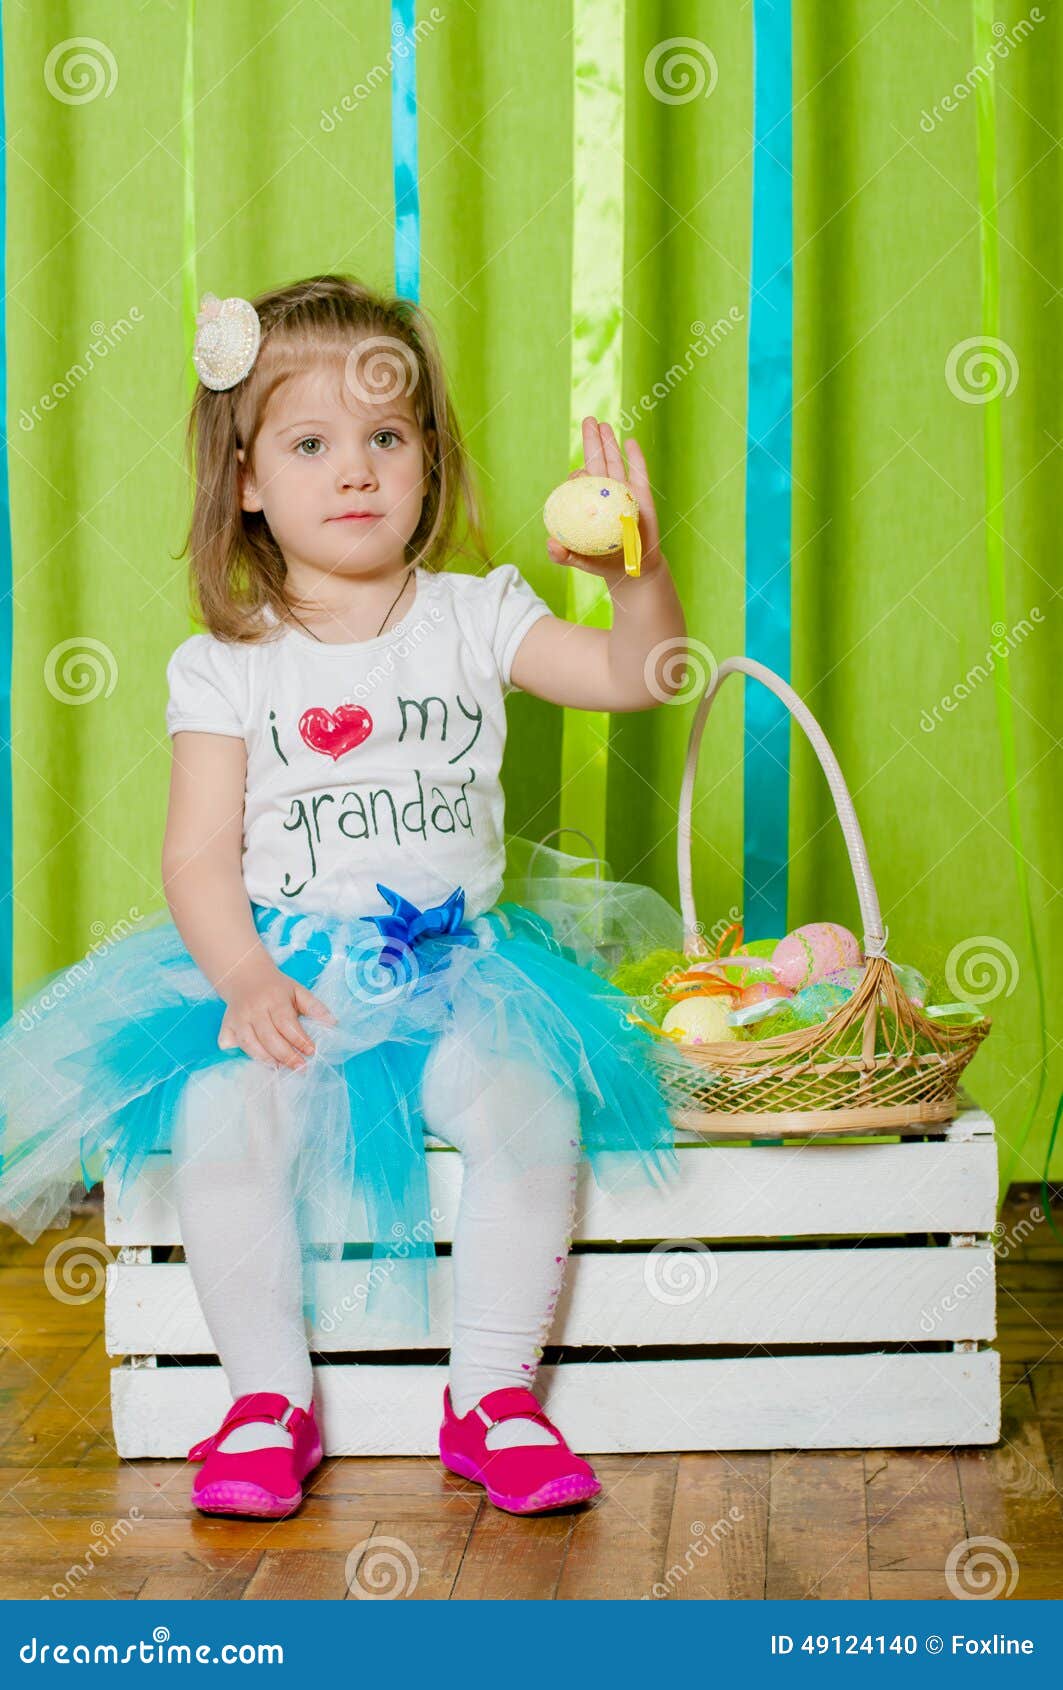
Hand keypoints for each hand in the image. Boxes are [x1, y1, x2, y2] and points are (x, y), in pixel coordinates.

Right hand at [217, 956, 336, 1069]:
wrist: (245, 976)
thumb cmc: (276, 988)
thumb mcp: (297, 991)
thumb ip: (314, 1006)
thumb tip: (333, 1023)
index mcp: (273, 998)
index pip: (286, 1023)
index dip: (299, 1039)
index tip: (311, 1051)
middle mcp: (254, 1009)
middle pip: (269, 1037)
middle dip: (286, 1055)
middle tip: (301, 1067)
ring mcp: (238, 1018)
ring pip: (250, 1044)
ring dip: (266, 1059)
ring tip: (281, 1068)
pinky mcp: (226, 1025)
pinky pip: (232, 1044)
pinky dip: (244, 1054)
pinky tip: (260, 1061)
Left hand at [546, 416, 663, 578]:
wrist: (633, 570)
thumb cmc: (604, 564)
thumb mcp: (581, 561)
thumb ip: (563, 555)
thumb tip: (550, 544)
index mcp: (587, 503)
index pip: (580, 482)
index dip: (577, 473)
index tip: (577, 474)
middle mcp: (604, 492)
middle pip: (597, 461)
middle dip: (592, 440)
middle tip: (588, 420)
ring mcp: (624, 491)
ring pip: (616, 462)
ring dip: (610, 442)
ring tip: (603, 424)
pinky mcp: (642, 495)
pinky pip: (640, 473)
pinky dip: (636, 457)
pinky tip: (631, 441)